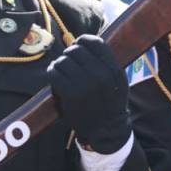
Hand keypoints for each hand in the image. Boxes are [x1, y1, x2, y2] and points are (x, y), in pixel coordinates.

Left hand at [49, 35, 129, 153]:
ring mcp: (85, 83)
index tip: (78, 45)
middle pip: (76, 50)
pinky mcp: (70, 93)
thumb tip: (85, 41)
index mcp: (113, 69)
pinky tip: (56, 77)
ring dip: (60, 64)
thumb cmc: (110, 102)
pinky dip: (52, 72)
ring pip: (63, 60)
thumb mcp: (117, 80)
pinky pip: (54, 72)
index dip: (83, 40)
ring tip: (63, 72)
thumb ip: (106, 61)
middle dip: (70, 54)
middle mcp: (100, 74)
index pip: (95, 42)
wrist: (106, 129)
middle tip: (70, 63)